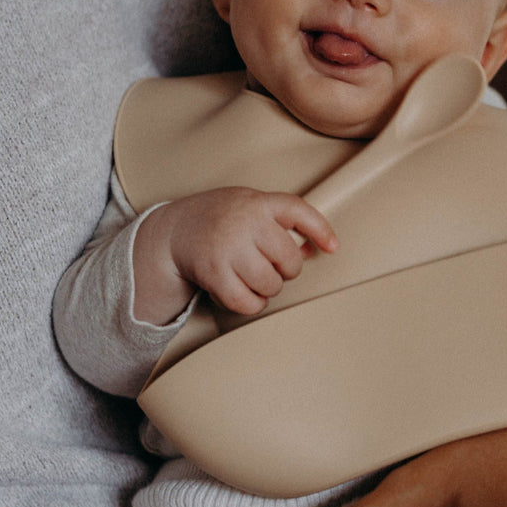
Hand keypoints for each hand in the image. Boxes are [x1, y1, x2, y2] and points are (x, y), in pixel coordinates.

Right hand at [133, 187, 337, 323]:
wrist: (174, 230)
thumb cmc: (220, 219)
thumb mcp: (250, 207)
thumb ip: (280, 223)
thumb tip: (314, 249)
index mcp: (256, 202)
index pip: (297, 210)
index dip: (320, 229)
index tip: (333, 247)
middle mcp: (243, 222)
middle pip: (289, 260)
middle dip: (286, 270)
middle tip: (271, 265)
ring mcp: (227, 248)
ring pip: (271, 284)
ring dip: (268, 288)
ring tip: (253, 276)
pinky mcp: (212, 273)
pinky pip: (248, 302)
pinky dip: (252, 304)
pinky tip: (244, 290)